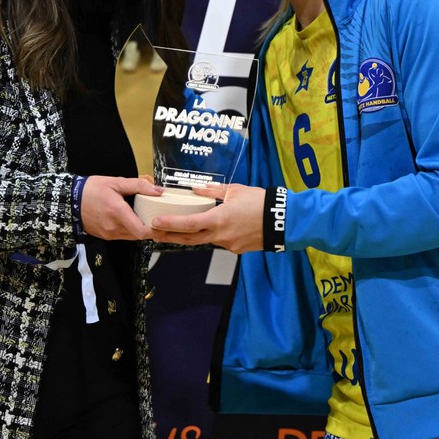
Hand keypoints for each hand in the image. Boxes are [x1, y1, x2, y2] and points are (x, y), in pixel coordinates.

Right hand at [80, 176, 162, 240]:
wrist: (69, 201)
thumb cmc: (91, 190)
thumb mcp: (115, 182)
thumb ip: (138, 186)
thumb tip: (158, 190)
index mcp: (118, 212)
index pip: (142, 231)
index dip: (155, 229)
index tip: (162, 221)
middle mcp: (114, 227)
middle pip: (140, 235)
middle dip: (150, 228)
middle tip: (156, 217)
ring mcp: (109, 234)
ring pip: (132, 236)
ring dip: (140, 229)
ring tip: (145, 217)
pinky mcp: (105, 236)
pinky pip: (123, 236)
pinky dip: (130, 229)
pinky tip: (131, 219)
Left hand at [150, 183, 265, 253]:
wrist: (283, 220)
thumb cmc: (260, 202)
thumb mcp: (235, 190)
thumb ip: (213, 191)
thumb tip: (195, 189)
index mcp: (219, 219)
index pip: (188, 224)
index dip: (169, 225)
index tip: (154, 223)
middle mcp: (221, 235)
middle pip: (189, 239)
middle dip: (170, 236)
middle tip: (154, 233)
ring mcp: (228, 244)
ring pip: (205, 240)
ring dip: (192, 235)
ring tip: (179, 229)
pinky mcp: (236, 249)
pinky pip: (220, 241)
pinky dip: (213, 235)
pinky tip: (215, 227)